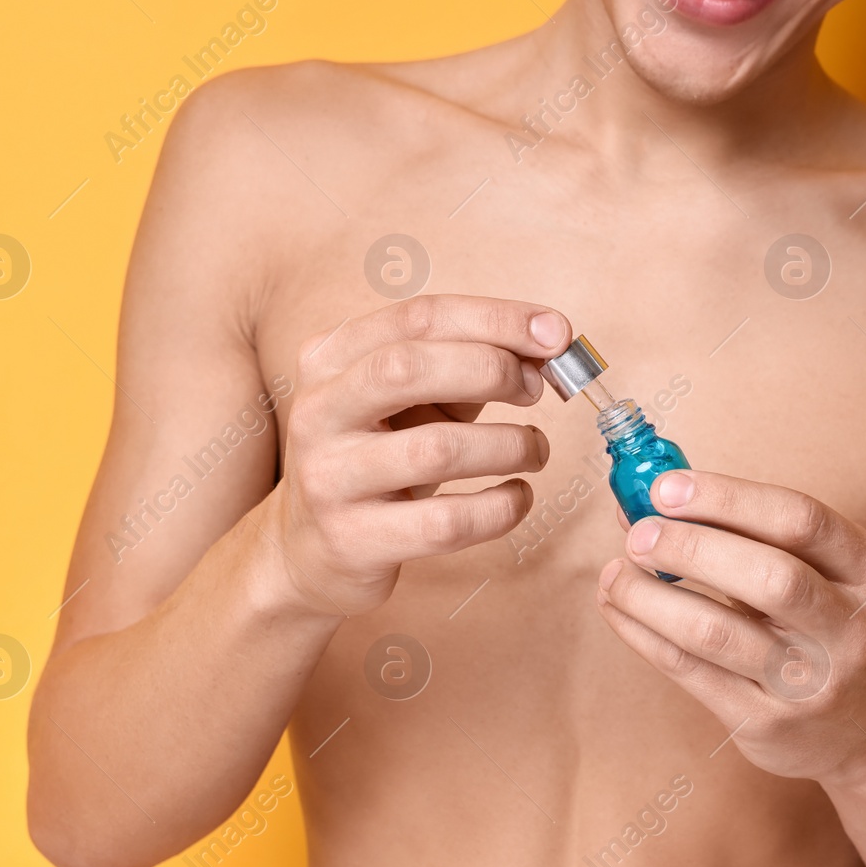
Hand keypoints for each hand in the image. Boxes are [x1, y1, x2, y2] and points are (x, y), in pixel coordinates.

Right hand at [260, 294, 570, 616]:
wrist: (310, 549)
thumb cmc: (379, 459)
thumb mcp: (411, 401)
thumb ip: (470, 368)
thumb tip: (547, 347)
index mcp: (330, 359)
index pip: (418, 317)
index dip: (496, 318)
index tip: (555, 333)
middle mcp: (319, 411)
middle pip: (409, 368)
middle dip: (492, 370)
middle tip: (537, 390)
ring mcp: (329, 478)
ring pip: (436, 450)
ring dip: (509, 445)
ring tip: (534, 450)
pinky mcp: (352, 540)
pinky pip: (446, 522)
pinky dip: (500, 507)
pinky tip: (517, 498)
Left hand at [595, 470, 865, 784]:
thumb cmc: (823, 627)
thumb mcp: (817, 575)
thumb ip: (741, 534)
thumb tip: (643, 504)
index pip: (801, 520)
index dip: (728, 498)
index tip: (668, 488)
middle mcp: (850, 627)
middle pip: (769, 577)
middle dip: (691, 547)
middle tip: (638, 535)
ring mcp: (810, 683)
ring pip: (717, 631)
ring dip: (651, 596)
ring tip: (616, 574)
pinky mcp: (767, 724)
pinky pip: (690, 670)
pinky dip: (643, 633)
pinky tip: (619, 609)